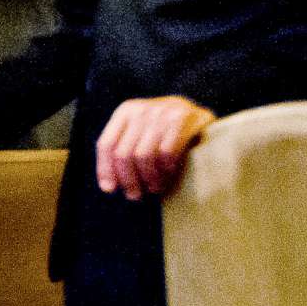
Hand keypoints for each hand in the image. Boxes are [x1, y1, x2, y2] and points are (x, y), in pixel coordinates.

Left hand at [93, 95, 214, 199]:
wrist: (201, 117)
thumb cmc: (165, 132)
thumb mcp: (140, 133)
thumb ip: (122, 151)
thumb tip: (107, 187)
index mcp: (126, 111)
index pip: (106, 144)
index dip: (105, 169)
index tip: (110, 189)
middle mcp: (141, 110)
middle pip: (123, 154)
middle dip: (128, 180)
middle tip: (136, 195)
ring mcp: (162, 113)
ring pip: (144, 156)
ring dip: (149, 179)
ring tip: (155, 188)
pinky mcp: (183, 119)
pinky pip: (167, 154)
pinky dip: (166, 170)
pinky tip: (169, 175)